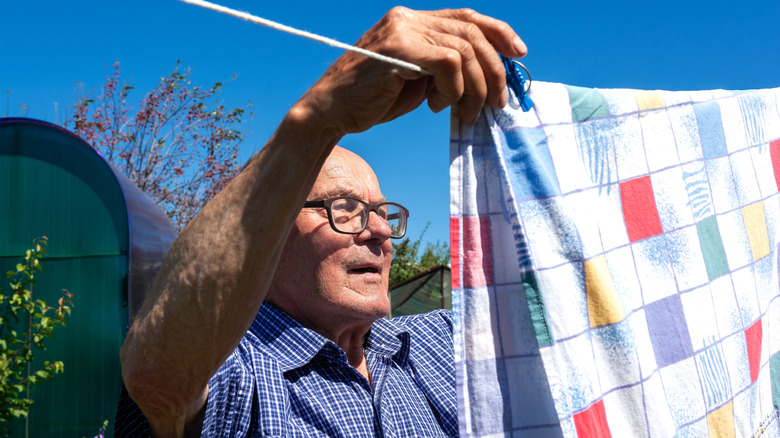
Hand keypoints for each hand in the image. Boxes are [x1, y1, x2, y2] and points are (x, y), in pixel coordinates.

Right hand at [294, 7, 526, 136]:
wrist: (331, 111)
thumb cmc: (372, 100)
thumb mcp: (417, 79)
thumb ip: (444, 69)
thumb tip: (487, 77)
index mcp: (412, 19)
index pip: (467, 17)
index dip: (499, 32)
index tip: (518, 54)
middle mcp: (408, 17)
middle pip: (472, 33)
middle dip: (494, 71)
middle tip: (498, 103)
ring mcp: (403, 30)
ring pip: (465, 51)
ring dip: (476, 89)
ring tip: (467, 114)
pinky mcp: (400, 48)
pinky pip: (449, 64)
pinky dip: (452, 90)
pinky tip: (436, 106)